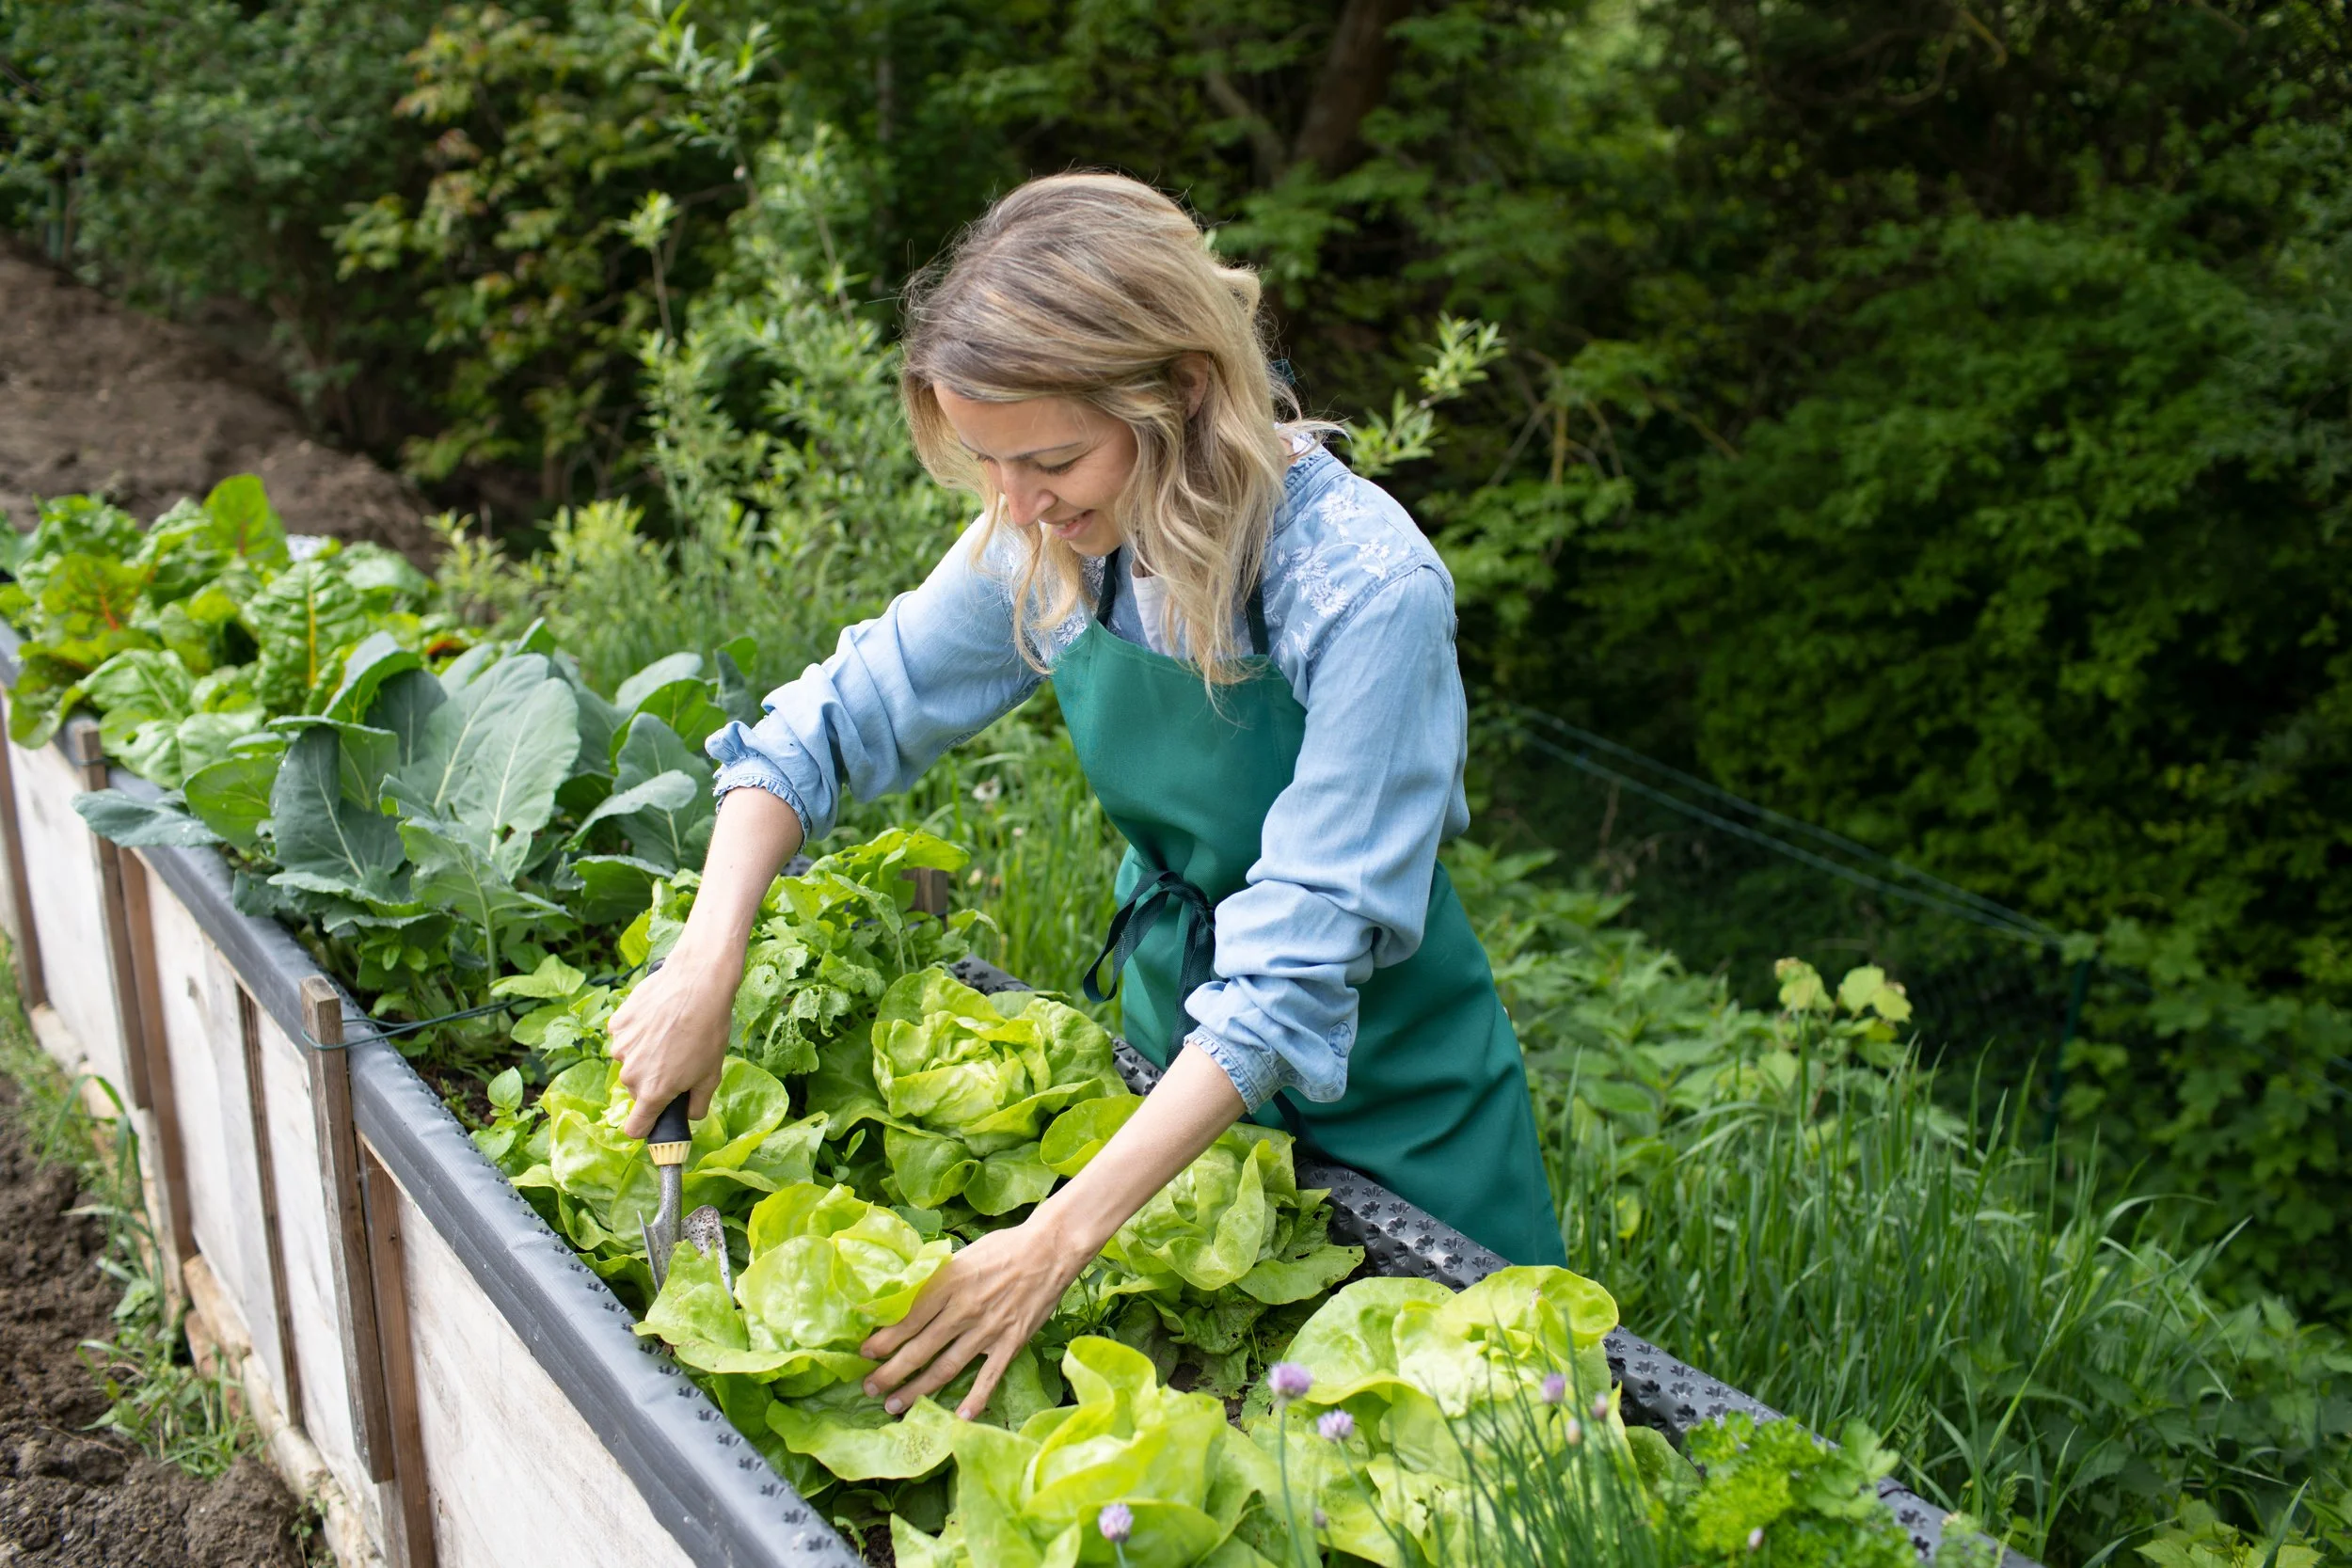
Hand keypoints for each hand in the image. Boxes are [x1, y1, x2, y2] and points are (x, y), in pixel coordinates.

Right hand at [607, 944, 734, 1137]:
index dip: (646, 1125)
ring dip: (644, 1054)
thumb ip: (697, 1104)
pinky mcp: (617, 1023)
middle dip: (652, 1081)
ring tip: (669, 1033)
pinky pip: (625, 1036)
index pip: (635, 1128)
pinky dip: (638, 1031)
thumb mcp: (711, 1074)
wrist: (697, 983)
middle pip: (636, 1089)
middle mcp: (631, 1073)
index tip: (655, 1117)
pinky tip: (657, 1017)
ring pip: (629, 1061)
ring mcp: (620, 1046)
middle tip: (676, 1059)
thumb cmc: (709, 1030)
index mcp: (653, 1091)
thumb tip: (689, 1114)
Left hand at [860, 1216, 1091, 1420]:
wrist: (1049, 1249)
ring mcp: (987, 1330)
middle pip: (919, 1348)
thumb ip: (937, 1280)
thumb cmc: (1003, 1247)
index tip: (864, 1353)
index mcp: (948, 1284)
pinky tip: (957, 1418)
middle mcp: (963, 1310)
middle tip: (869, 1387)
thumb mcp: (961, 1255)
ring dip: (917, 1390)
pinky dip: (974, 1400)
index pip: (907, 1319)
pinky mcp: (1010, 1343)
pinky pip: (988, 1378)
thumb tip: (905, 1297)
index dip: (883, 1339)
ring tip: (895, 1405)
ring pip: (945, 1367)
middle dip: (890, 1372)